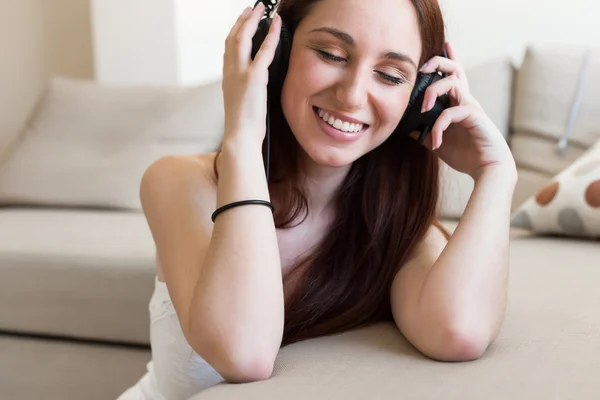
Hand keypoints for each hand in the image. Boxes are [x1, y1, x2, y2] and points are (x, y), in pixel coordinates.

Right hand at [222, 3, 281, 147]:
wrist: (240, 136)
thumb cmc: (244, 126)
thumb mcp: (242, 102)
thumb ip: (246, 89)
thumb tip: (256, 85)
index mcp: (227, 78)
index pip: (228, 49)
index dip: (235, 32)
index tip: (242, 23)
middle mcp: (230, 72)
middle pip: (232, 38)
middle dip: (242, 20)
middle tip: (252, 9)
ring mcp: (240, 73)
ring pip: (243, 38)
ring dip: (252, 21)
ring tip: (261, 10)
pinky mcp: (254, 78)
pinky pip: (264, 51)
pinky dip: (271, 35)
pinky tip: (277, 25)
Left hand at [410, 42, 515, 181]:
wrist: (486, 170)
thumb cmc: (465, 155)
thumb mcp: (436, 142)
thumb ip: (423, 132)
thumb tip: (404, 127)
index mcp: (457, 104)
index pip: (453, 76)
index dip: (449, 58)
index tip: (444, 44)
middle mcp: (465, 101)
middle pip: (455, 69)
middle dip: (438, 62)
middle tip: (422, 68)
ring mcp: (471, 107)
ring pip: (454, 82)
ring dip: (433, 91)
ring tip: (422, 109)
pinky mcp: (475, 117)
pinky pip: (453, 112)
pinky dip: (439, 127)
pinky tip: (436, 142)